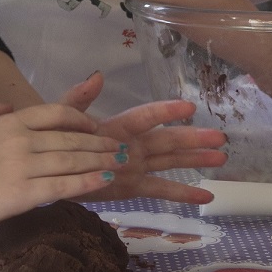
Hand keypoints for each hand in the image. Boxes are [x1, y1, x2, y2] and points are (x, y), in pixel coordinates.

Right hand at [0, 101, 125, 233]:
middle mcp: (23, 139)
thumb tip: (7, 107)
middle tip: (120, 146)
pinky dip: (88, 181)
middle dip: (99, 141)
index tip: (95, 125)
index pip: (56, 113)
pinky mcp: (24, 193)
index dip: (80, 118)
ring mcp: (25, 166)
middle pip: (71, 137)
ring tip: (120, 163)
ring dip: (100, 160)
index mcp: (10, 122)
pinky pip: (63, 185)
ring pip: (72, 159)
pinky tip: (105, 180)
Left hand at [60, 72, 227, 204]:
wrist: (48, 169)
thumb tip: (96, 76)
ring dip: (195, 160)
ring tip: (222, 157)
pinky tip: (206, 195)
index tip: (189, 108)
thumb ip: (79, 99)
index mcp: (118, 126)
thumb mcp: (63, 116)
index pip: (146, 117)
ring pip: (171, 162)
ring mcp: (136, 166)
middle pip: (168, 140)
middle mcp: (133, 144)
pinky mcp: (133, 187)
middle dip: (193, 138)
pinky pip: (161, 190)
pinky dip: (183, 193)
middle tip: (221, 136)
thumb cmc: (57, 138)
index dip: (166, 112)